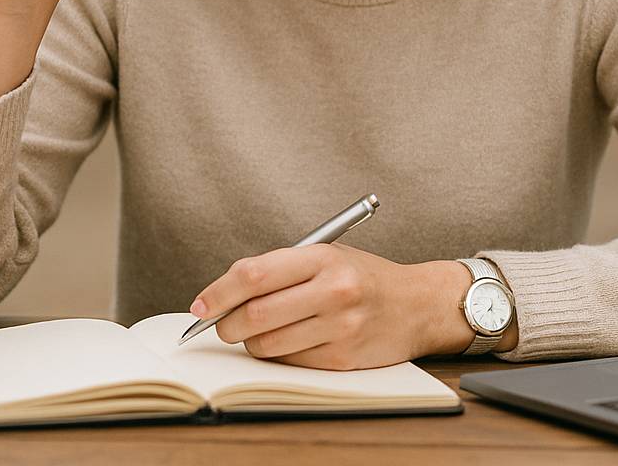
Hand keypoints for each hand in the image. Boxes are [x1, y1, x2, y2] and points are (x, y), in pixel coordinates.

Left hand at [189, 246, 474, 370]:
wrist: (417, 304)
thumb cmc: (363, 276)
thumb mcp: (327, 255)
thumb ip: (279, 270)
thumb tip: (223, 296)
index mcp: (323, 257)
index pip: (253, 275)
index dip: (218, 292)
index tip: (201, 305)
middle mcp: (333, 291)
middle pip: (254, 314)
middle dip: (226, 324)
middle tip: (221, 324)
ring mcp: (339, 327)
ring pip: (267, 344)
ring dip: (250, 343)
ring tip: (258, 332)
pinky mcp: (343, 358)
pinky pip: (290, 362)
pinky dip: (277, 355)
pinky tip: (287, 341)